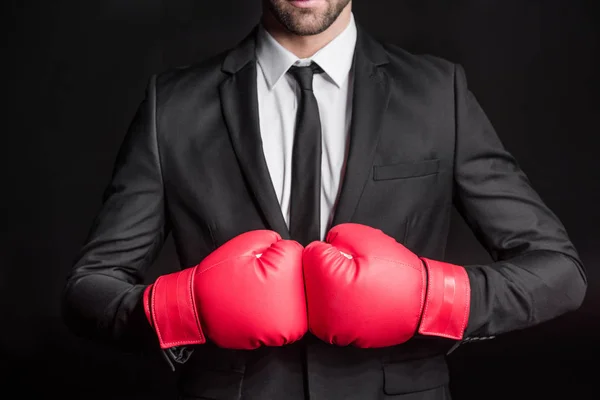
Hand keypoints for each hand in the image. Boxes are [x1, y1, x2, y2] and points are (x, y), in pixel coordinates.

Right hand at [144, 230, 307, 348]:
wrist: (195, 308)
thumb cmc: (216, 279)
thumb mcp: (243, 244)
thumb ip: (271, 239)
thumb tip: (285, 245)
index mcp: (287, 274)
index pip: (296, 254)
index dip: (275, 253)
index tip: (260, 260)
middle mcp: (292, 303)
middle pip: (300, 277)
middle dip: (281, 274)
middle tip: (256, 279)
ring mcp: (285, 325)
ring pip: (295, 300)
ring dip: (280, 295)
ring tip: (255, 294)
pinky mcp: (276, 338)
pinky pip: (285, 321)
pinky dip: (273, 314)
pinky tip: (255, 308)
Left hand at [303, 223, 469, 347]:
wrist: (423, 303)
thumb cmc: (399, 275)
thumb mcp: (367, 238)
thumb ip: (337, 234)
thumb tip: (324, 243)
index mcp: (327, 280)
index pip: (310, 254)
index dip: (331, 249)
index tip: (347, 255)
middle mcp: (323, 307)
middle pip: (309, 276)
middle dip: (328, 269)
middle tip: (355, 271)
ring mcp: (329, 327)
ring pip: (316, 295)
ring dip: (331, 288)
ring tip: (357, 287)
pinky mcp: (338, 337)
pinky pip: (327, 314)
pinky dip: (338, 305)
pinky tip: (356, 301)